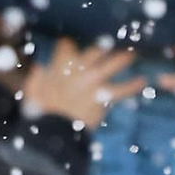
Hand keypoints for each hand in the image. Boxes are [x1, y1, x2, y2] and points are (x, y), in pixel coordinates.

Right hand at [21, 39, 137, 128]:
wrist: (53, 132)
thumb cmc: (40, 112)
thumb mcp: (32, 94)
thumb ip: (35, 79)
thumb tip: (39, 67)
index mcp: (60, 66)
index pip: (66, 46)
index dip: (67, 45)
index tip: (68, 44)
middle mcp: (79, 69)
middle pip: (95, 50)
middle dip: (104, 45)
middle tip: (110, 42)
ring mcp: (92, 82)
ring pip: (112, 64)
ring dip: (123, 58)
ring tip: (132, 55)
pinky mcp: (102, 96)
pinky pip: (121, 89)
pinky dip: (133, 85)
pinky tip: (142, 81)